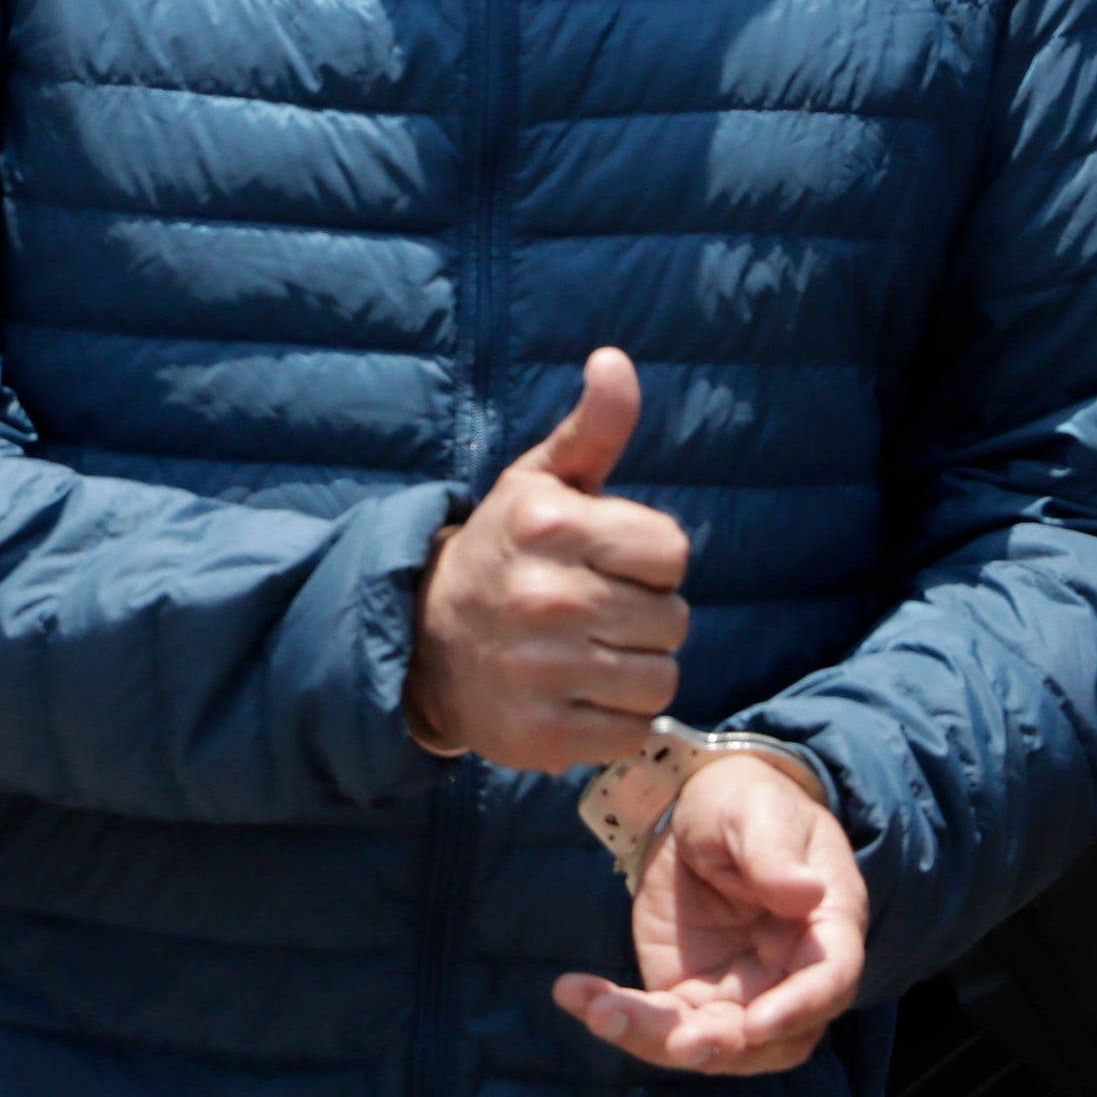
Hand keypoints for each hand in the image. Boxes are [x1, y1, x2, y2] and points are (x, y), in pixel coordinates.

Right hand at [406, 349, 689, 774]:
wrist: (424, 639)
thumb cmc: (506, 551)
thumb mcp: (541, 481)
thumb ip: (593, 426)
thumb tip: (615, 360)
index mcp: (550, 525)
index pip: (672, 551)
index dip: (650, 559)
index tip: (609, 560)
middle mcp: (543, 598)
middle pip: (673, 620)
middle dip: (645, 616)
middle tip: (595, 610)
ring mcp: (539, 672)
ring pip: (659, 680)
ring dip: (636, 671)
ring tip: (591, 653)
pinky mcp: (538, 736)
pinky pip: (631, 733)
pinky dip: (615, 721)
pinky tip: (577, 695)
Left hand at [554, 749, 864, 1073]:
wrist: (699, 813)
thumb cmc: (745, 804)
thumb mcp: (756, 812)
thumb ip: (774, 853)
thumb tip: (805, 892)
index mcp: (825, 929)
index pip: (829, 981)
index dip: (799, 1009)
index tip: (756, 1024)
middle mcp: (787, 976)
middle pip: (766, 1036)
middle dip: (720, 1045)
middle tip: (675, 1042)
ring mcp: (736, 994)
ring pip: (705, 1040)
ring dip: (655, 1038)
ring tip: (601, 1012)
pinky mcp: (684, 994)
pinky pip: (654, 1021)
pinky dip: (613, 1014)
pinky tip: (572, 993)